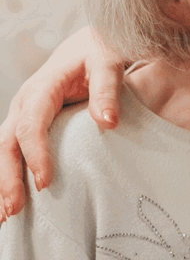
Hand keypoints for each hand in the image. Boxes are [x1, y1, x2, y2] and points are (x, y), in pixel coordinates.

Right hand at [0, 27, 125, 219]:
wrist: (89, 43)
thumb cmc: (100, 53)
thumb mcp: (108, 64)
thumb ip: (108, 91)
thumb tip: (108, 121)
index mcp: (41, 89)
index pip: (31, 126)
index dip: (36, 155)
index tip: (46, 183)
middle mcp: (24, 103)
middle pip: (7, 144)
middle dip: (7, 178)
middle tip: (14, 210)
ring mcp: (21, 114)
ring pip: (3, 150)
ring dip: (2, 182)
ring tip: (5, 216)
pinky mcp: (27, 124)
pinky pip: (12, 151)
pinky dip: (8, 175)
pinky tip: (9, 201)